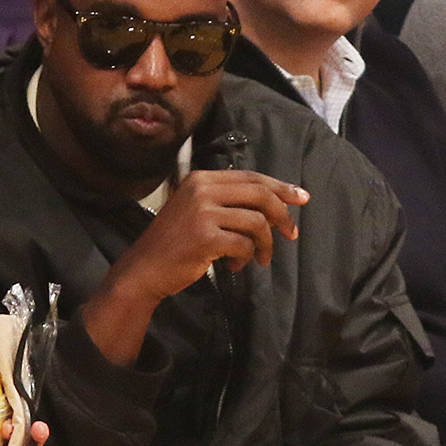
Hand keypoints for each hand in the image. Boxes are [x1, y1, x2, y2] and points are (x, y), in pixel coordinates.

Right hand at [83, 171, 307, 363]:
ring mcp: (202, 212)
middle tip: (291, 234)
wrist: (144, 268)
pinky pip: (244, 245)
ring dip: (265, 244)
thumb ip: (228, 202)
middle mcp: (201, 189)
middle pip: (260, 195)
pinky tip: (235, 266)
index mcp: (201, 179)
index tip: (301, 199)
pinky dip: (246, 258)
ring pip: (257, 222)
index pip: (251, 177)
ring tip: (259, 259)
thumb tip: (274, 204)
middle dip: (282, 216)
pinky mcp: (206, 237)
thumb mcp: (196, 210)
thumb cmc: (174, 242)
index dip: (281, 187)